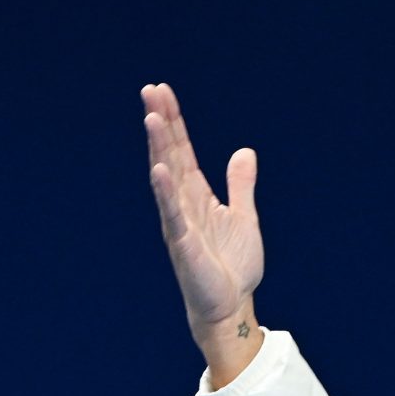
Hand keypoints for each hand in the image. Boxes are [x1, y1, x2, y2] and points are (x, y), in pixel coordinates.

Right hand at [142, 83, 263, 379]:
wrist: (231, 305)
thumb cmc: (233, 265)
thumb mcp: (244, 217)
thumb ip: (240, 185)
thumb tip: (244, 152)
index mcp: (197, 196)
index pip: (182, 151)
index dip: (174, 121)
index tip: (162, 91)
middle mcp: (182, 204)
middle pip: (169, 156)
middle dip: (161, 124)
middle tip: (150, 90)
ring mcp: (180, 223)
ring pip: (167, 179)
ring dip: (159, 149)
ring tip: (152, 118)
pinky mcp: (185, 245)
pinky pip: (173, 215)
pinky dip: (166, 193)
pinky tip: (160, 171)